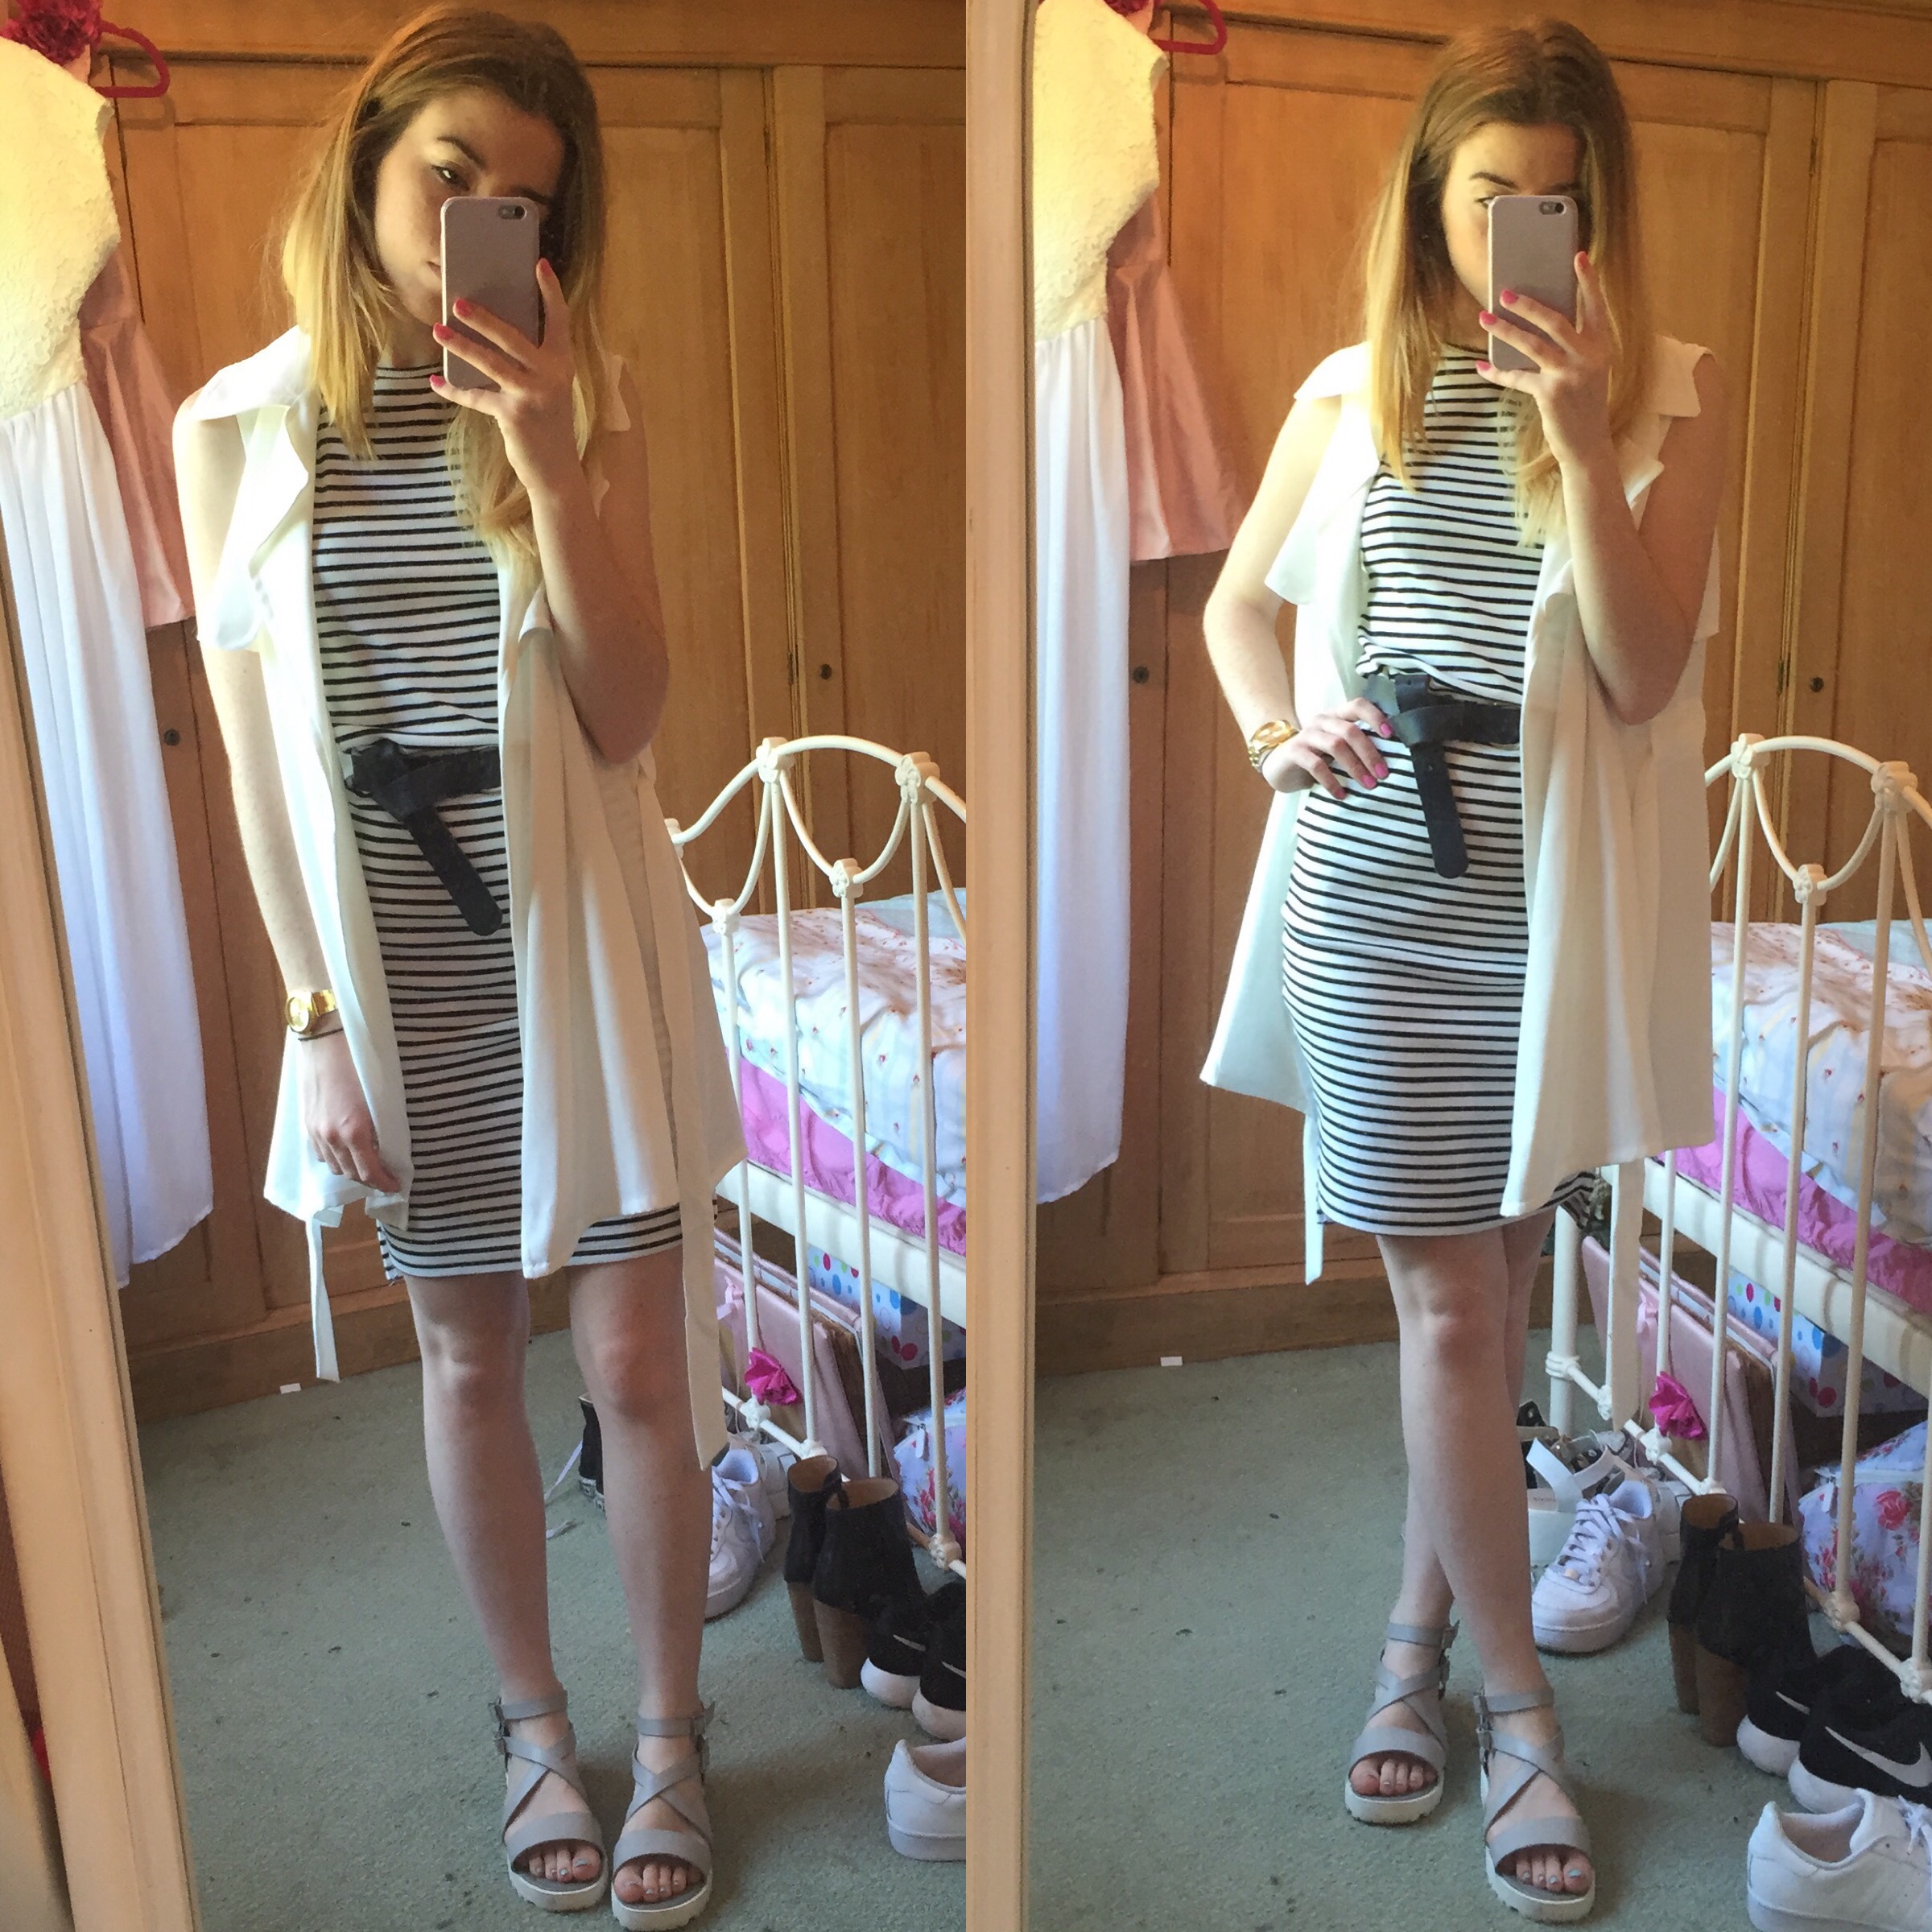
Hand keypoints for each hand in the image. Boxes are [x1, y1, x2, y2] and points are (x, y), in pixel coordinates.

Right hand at [298, 1030, 399, 1191]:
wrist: (325, 1041)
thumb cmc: (360, 1063)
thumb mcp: (379, 1097)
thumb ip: (382, 1126)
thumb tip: (389, 1146)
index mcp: (354, 1131)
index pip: (370, 1171)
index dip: (384, 1183)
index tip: (396, 1185)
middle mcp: (332, 1137)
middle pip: (351, 1173)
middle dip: (369, 1180)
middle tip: (385, 1177)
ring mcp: (316, 1132)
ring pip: (334, 1166)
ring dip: (351, 1170)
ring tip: (367, 1165)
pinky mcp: (307, 1123)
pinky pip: (320, 1153)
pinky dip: (335, 1158)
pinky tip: (346, 1151)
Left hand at [430, 258, 580, 496]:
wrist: (556, 471)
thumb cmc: (547, 425)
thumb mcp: (547, 389)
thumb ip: (530, 364)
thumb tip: (491, 336)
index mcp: (562, 364)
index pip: (559, 321)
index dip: (551, 293)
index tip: (539, 265)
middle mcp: (551, 376)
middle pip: (515, 338)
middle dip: (485, 319)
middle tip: (458, 301)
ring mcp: (533, 396)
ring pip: (492, 363)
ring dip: (462, 346)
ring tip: (439, 330)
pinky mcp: (514, 416)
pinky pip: (478, 397)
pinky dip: (455, 391)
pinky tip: (436, 383)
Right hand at [1261, 698, 1391, 799]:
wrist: (1279, 765)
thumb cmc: (1316, 757)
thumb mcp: (1337, 748)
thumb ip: (1357, 746)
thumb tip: (1390, 760)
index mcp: (1336, 716)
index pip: (1358, 705)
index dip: (1375, 717)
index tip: (1391, 735)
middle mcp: (1322, 721)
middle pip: (1350, 730)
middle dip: (1370, 753)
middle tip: (1383, 774)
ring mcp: (1306, 735)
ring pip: (1336, 745)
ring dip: (1355, 767)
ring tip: (1368, 785)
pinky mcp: (1293, 752)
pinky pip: (1316, 765)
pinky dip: (1331, 781)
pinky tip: (1341, 794)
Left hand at [1477, 252, 1614, 470]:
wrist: (1587, 445)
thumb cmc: (1582, 403)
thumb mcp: (1585, 370)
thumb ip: (1570, 347)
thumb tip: (1534, 323)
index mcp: (1601, 346)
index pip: (1597, 306)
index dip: (1588, 281)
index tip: (1579, 256)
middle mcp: (1589, 356)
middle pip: (1556, 320)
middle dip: (1529, 304)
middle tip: (1505, 292)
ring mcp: (1570, 375)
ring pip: (1533, 344)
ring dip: (1505, 330)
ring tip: (1485, 318)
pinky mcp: (1551, 394)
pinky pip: (1518, 377)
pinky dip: (1497, 372)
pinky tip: (1481, 367)